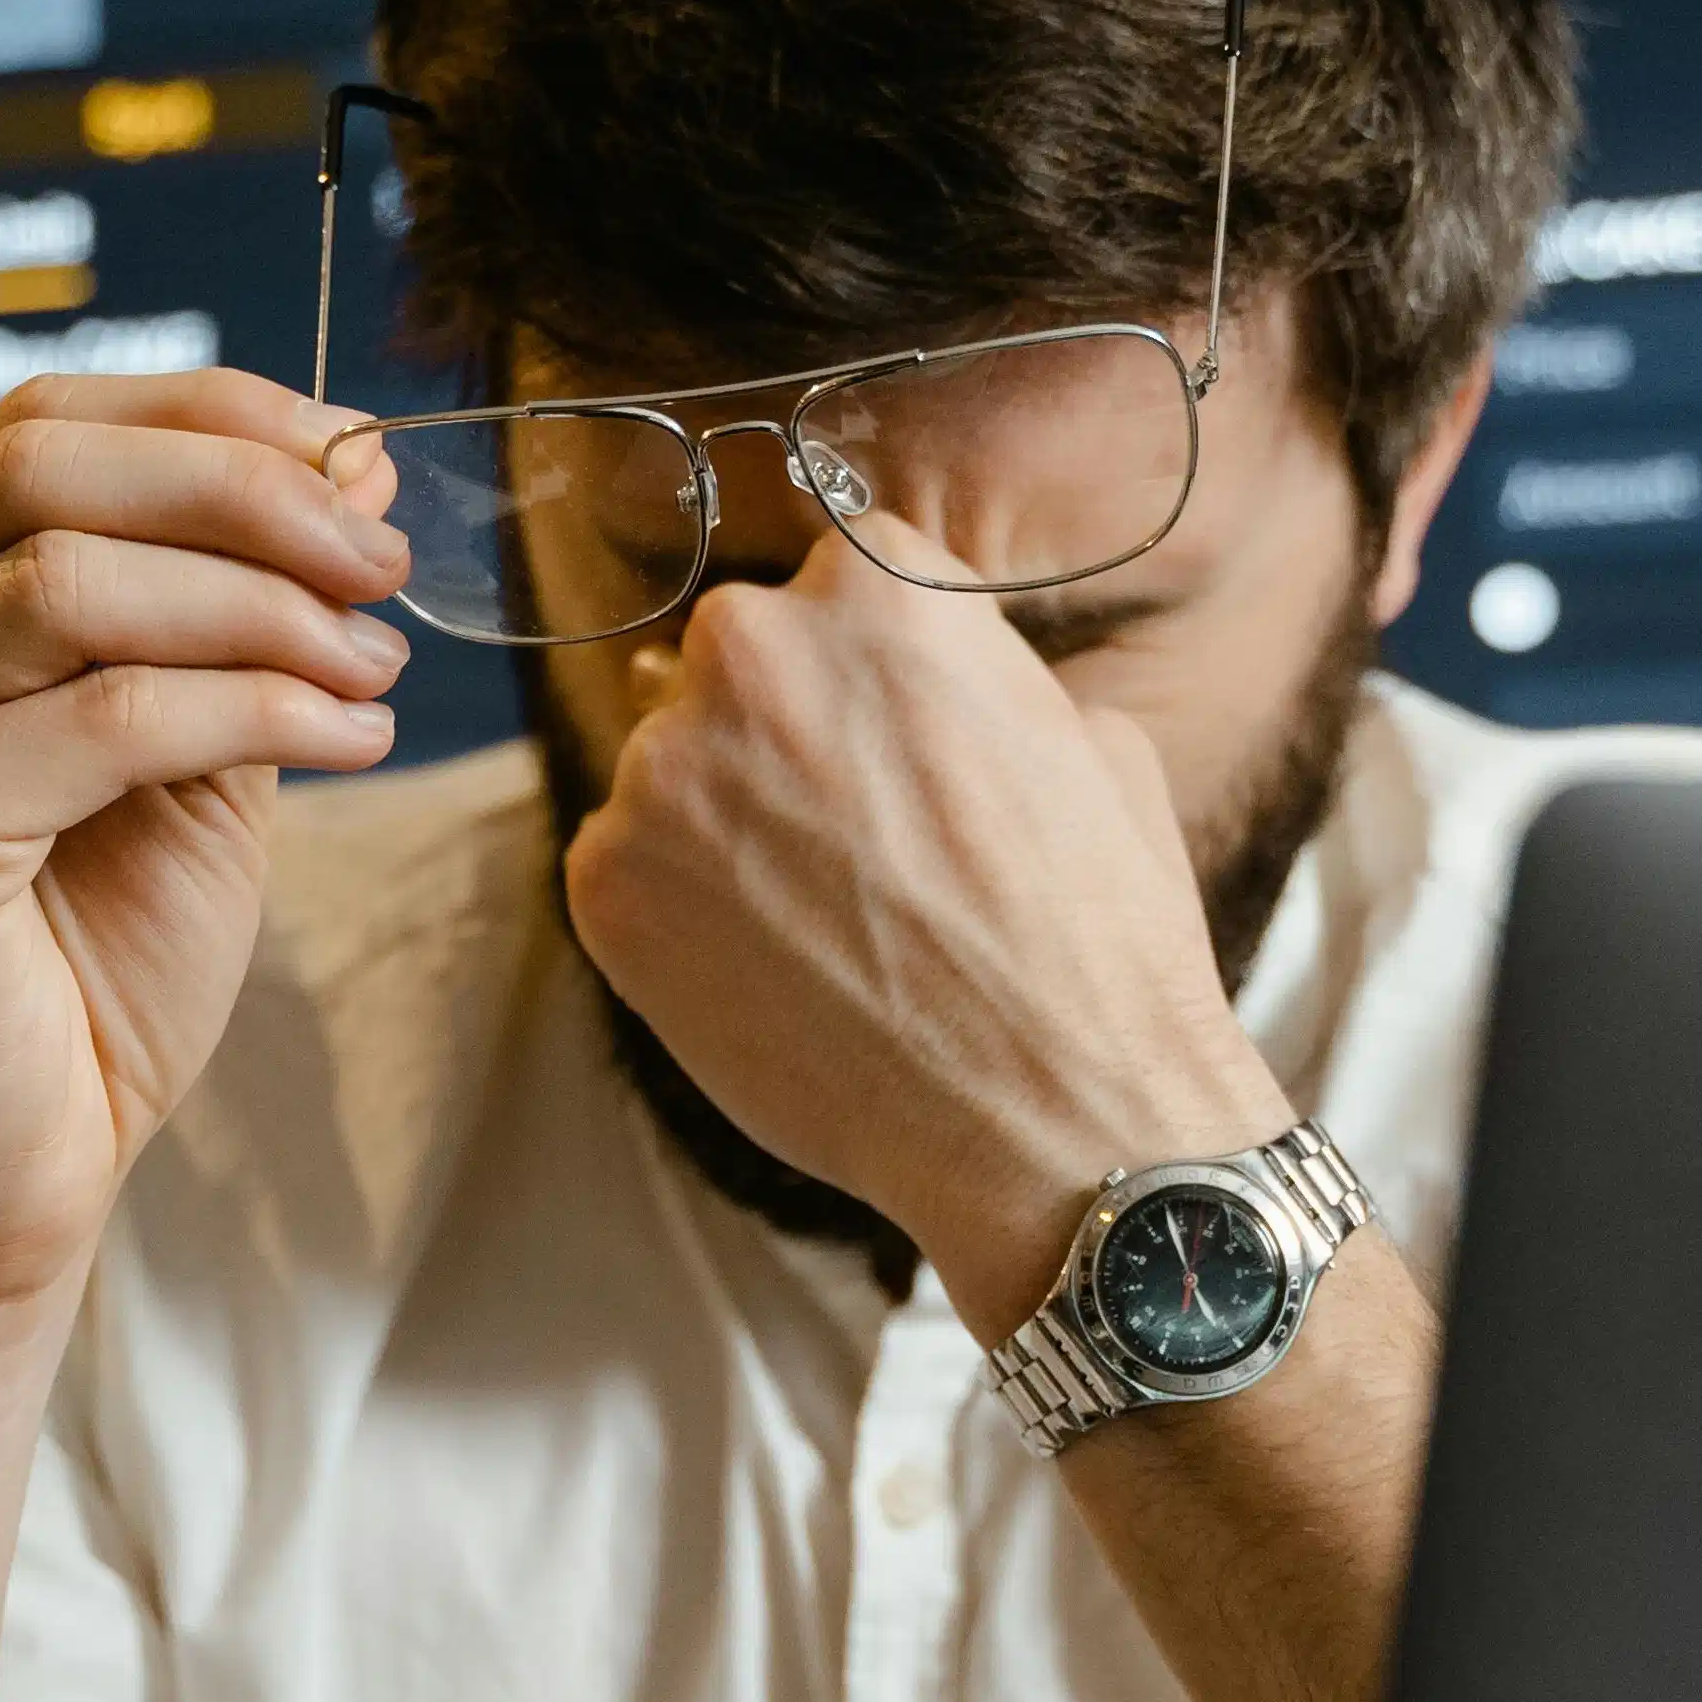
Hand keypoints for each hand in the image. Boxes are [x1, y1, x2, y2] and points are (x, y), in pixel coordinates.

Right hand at [0, 369, 408, 1314]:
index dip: (207, 420)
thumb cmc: (73, 989)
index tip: (353, 467)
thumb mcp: (168, 760)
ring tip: (377, 665)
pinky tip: (350, 740)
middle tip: (383, 564)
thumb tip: (345, 460)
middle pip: (36, 467)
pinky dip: (258, 710)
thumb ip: (221, 615)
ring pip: (76, 582)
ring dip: (266, 607)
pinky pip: (109, 716)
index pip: (27, 432)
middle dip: (246, 494)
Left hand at [560, 530, 1292, 1329]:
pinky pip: (626, 866)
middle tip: (852, 838)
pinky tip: (771, 971)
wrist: (1051, 1115)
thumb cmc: (1095, 938)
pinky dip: (679, 912)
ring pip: (672, 767)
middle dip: (781, 732)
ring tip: (820, 923)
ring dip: (723, 824)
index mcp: (879, 591)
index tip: (889, 738)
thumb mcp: (1089, 741)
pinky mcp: (606, 881)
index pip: (833, 586)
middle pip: (736, 662)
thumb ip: (975, 677)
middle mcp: (753, 651)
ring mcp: (664, 768)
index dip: (865, 672)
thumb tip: (925, 682)